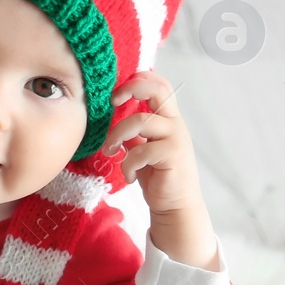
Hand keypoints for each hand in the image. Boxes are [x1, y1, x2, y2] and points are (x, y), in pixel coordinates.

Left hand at [105, 70, 218, 269]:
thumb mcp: (142, 146)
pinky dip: (127, 163)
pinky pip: (141, 150)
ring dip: (117, 134)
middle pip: (159, 90)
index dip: (139, 79)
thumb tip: (112, 113)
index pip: (159, 85)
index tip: (116, 93)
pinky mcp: (173, 156)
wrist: (175, 205)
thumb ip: (134, 130)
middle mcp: (174, 124)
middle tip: (112, 101)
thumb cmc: (157, 175)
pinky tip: (127, 175)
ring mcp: (175, 139)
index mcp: (167, 118)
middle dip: (131, 88)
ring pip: (141, 120)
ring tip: (110, 150)